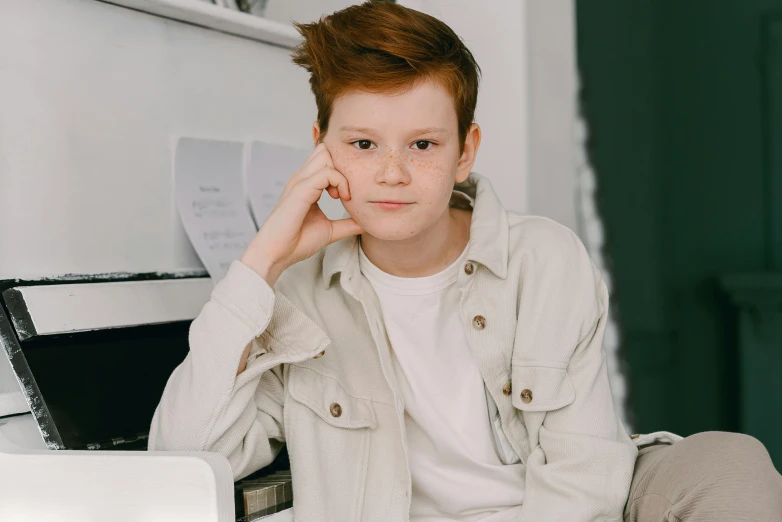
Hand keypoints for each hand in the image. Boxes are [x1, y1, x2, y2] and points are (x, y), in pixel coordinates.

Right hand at [240, 143, 362, 285]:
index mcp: (306, 184)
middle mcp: (301, 178)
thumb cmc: (297, 242)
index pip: (325, 159)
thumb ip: (347, 224)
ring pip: (326, 155)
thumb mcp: (330, 230)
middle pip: (325, 150)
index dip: (341, 170)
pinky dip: (339, 182)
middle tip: (345, 190)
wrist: (277, 254)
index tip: (347, 194)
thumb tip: (367, 223)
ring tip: (342, 195)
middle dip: (341, 165)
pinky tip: (340, 198)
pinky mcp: (300, 190)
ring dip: (340, 172)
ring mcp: (299, 182)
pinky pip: (326, 173)